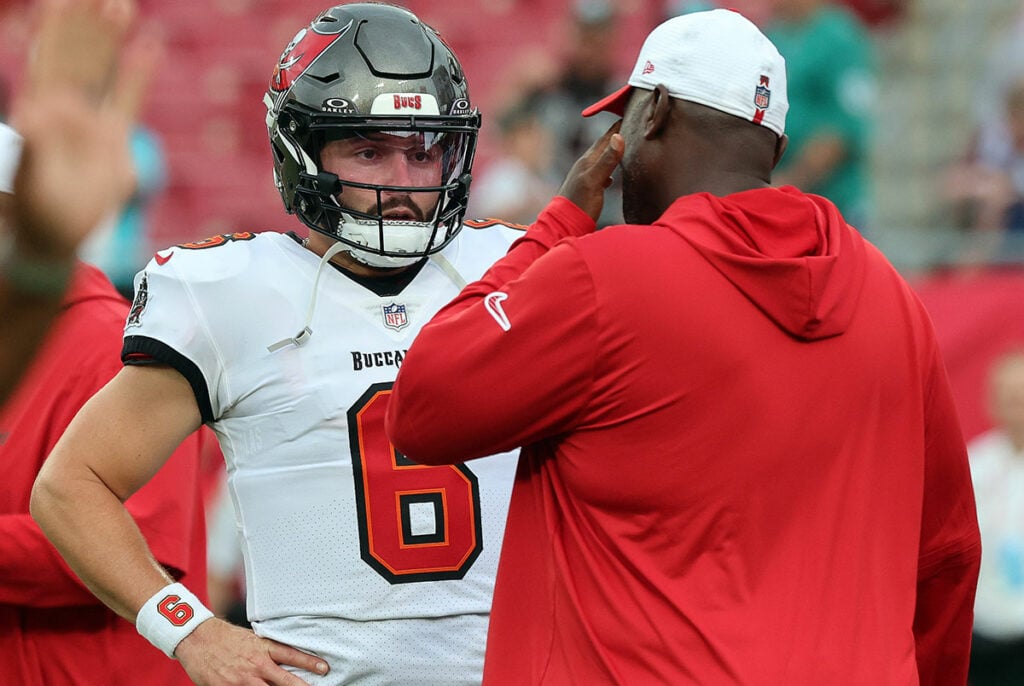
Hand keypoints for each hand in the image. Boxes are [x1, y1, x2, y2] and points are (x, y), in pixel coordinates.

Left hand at [9, 0, 152, 259]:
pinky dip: (138, 75)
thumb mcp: (30, 180)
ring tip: (122, 5)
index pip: (49, 63)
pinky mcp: (114, 141)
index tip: (63, 1)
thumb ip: (33, 146)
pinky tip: (149, 46)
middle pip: (76, 58)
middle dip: (86, 25)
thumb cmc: (38, 213)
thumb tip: (33, 113)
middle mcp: (63, 110)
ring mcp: (90, 122)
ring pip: (101, 72)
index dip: (56, 32)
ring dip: (110, 39)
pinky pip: (128, 100)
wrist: (57, 238)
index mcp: (40, 114)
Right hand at [175, 618, 329, 685]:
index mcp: (263, 648)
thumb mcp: (251, 639)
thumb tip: (283, 659)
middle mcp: (257, 664)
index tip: (324, 669)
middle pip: (285, 680)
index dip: (309, 662)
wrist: (198, 639)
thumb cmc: (225, 638)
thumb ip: (266, 650)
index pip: (292, 655)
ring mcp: (243, 679)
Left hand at [556, 121, 623, 222]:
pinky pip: (600, 175)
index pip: (605, 139)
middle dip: (616, 137)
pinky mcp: (587, 191)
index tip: (630, 114)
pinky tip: (612, 177)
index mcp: (587, 161)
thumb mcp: (594, 181)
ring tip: (624, 149)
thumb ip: (606, 161)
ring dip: (613, 154)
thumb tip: (618, 137)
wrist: (563, 225)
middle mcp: (585, 167)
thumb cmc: (578, 204)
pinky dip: (609, 171)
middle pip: (603, 147)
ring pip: (602, 161)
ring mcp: (585, 179)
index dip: (617, 127)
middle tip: (630, 127)